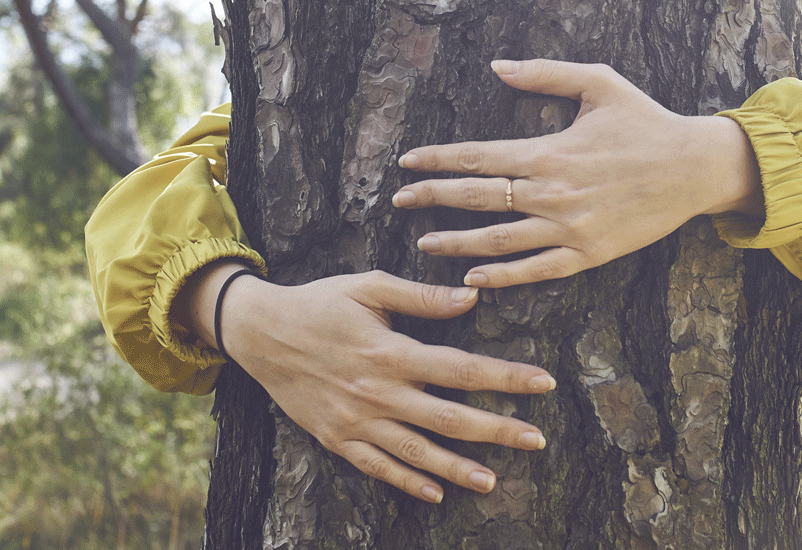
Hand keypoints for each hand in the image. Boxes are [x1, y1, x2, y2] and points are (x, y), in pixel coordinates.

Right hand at [178, 262, 554, 502]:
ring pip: (416, 452)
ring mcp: (357, 421)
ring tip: (493, 481)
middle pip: (449, 417)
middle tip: (536, 440)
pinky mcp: (337, 438)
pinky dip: (406, 482)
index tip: (543, 384)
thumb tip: (471, 298)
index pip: (462, 369)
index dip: (506, 377)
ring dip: (458, 468)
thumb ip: (421, 297)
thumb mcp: (368, 287)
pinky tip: (436, 494)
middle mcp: (379, 392)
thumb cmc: (319, 303)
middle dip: (497, 430)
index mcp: (392, 353)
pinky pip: (376, 467)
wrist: (258, 333)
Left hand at [394, 59, 763, 287]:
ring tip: (425, 244)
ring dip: (457, 243)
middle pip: (478, 199)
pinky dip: (504, 276)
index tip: (407, 163)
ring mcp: (569, 227)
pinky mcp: (589, 254)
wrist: (695, 168)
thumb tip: (497, 65)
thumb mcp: (599, 82)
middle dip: (433, 198)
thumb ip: (545, 73)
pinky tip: (475, 279)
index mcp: (548, 150)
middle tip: (400, 202)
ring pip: (499, 240)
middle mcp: (552, 192)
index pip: (478, 157)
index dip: (438, 160)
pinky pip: (537, 270)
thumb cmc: (647, 121)